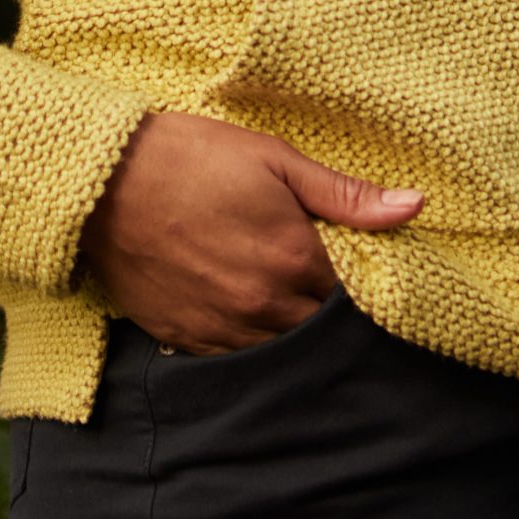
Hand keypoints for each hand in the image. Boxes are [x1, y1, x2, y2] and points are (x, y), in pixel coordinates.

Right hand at [75, 109, 424, 353]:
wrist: (105, 182)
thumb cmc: (192, 158)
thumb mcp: (273, 159)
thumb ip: (344, 193)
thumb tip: (413, 207)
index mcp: (295, 258)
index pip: (356, 295)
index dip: (362, 282)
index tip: (358, 267)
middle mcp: (266, 306)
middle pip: (322, 329)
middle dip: (329, 310)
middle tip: (319, 282)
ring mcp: (225, 329)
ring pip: (283, 349)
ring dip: (291, 329)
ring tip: (283, 297)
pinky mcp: (187, 340)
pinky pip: (237, 359)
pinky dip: (250, 341)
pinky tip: (245, 311)